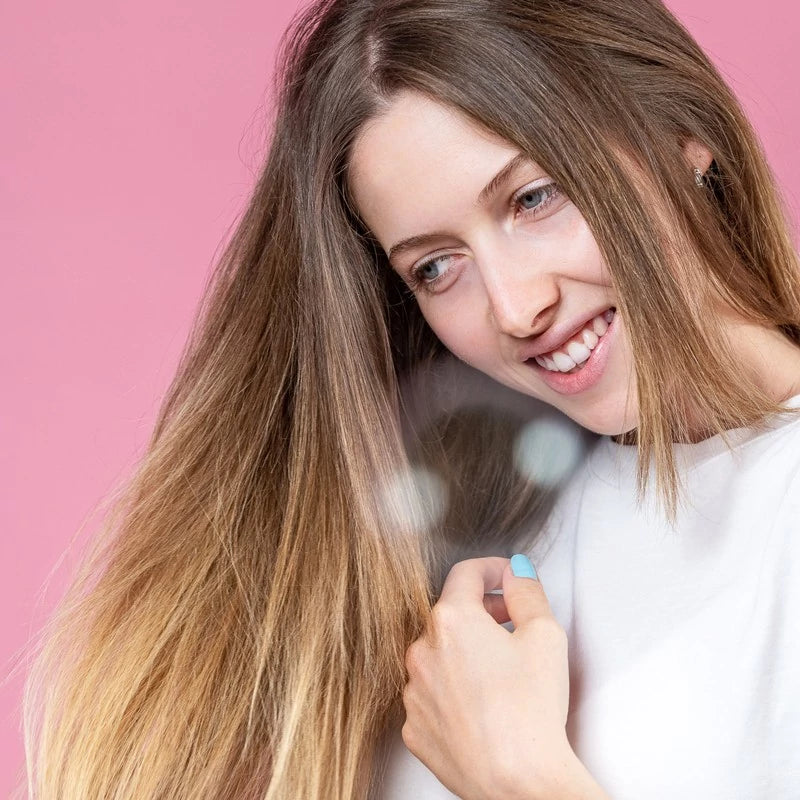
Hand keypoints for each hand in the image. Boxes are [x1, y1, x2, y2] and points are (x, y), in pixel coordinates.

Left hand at [401, 556, 609, 799]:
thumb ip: (527, 591)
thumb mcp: (545, 634)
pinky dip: (452, 690)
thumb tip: (516, 572)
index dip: (491, 569)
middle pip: (451, 614)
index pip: (466, 573)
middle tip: (511, 622)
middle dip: (481, 612)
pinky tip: (482, 704)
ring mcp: (414, 690)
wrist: (518, 781)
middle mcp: (422, 650)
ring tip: (500, 671)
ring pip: (438, 654)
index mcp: (452, 619)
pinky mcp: (414, 726)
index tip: (506, 575)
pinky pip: (431, 693)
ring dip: (464, 652)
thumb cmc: (531, 711)